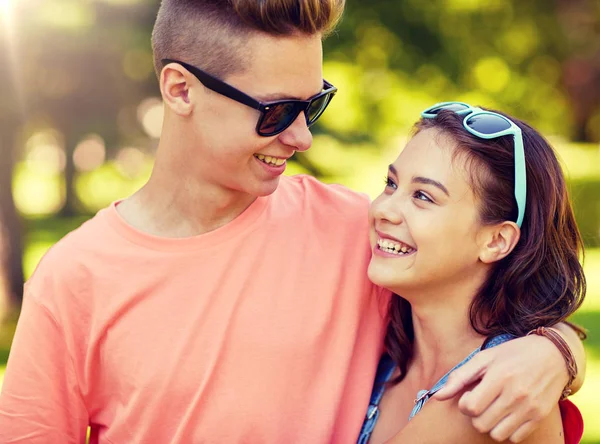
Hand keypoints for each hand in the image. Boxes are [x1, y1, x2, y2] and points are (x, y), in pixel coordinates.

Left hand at [434, 334, 567, 441]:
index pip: (470, 408)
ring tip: (493, 409)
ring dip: (490, 424)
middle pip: (481, 424)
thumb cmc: (513, 353)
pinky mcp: (540, 417)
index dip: (465, 403)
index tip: (470, 394)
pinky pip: (515, 438)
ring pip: (496, 434)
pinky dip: (507, 430)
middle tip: (481, 401)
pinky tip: (507, 414)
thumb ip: (460, 377)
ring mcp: (529, 408)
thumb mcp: (484, 357)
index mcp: (499, 377)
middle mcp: (515, 395)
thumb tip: (438, 397)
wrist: (554, 354)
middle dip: (475, 415)